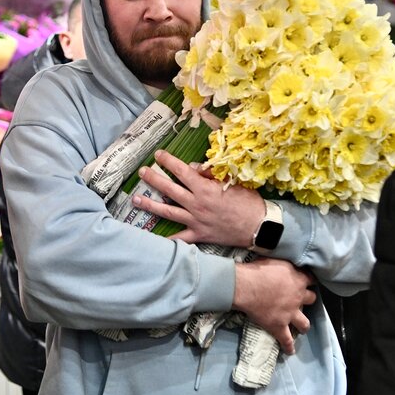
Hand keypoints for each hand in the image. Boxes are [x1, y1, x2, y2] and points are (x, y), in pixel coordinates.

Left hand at [133, 149, 265, 247]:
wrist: (258, 226)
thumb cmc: (248, 201)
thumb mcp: (231, 181)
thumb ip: (210, 174)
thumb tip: (193, 169)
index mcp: (204, 188)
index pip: (181, 171)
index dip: (168, 161)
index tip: (158, 155)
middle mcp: (196, 204)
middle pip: (169, 189)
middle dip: (153, 179)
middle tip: (142, 172)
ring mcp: (195, 221)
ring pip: (168, 211)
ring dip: (150, 204)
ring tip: (135, 199)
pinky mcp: (199, 235)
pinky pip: (180, 239)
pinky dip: (168, 240)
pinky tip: (153, 240)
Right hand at [233, 257, 315, 353]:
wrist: (246, 286)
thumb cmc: (258, 269)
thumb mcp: (277, 259)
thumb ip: (286, 262)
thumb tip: (287, 256)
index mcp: (298, 280)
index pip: (310, 280)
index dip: (308, 281)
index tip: (306, 282)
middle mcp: (298, 297)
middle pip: (311, 299)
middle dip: (308, 300)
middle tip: (302, 300)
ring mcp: (290, 314)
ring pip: (304, 323)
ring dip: (304, 324)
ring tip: (302, 326)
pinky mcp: (279, 326)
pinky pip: (286, 340)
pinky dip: (288, 346)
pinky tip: (290, 351)